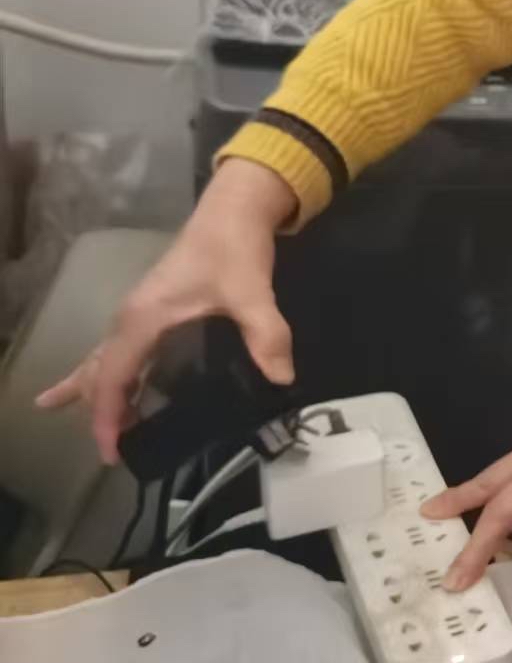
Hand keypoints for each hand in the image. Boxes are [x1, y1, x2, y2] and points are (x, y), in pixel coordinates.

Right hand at [35, 159, 298, 464]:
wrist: (233, 209)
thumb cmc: (234, 247)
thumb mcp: (252, 291)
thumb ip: (266, 334)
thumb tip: (281, 379)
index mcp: (143, 319)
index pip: (112, 377)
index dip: (107, 417)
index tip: (112, 453)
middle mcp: (131, 318)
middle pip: (100, 371)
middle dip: (98, 410)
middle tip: (106, 451)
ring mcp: (139, 312)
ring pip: (105, 359)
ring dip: (96, 390)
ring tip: (79, 418)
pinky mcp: (154, 308)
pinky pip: (121, 348)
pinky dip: (111, 370)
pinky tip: (119, 384)